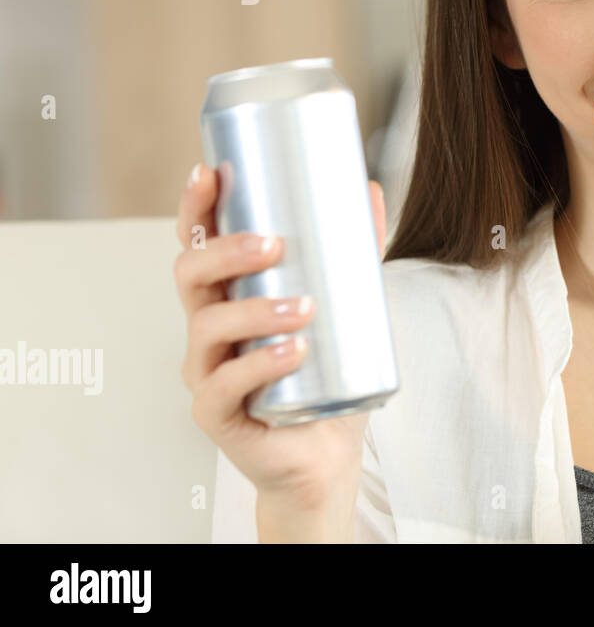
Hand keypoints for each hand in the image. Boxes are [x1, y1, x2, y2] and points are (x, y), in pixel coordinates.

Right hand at [175, 163, 387, 524]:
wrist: (326, 452)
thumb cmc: (325, 375)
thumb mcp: (346, 304)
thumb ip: (354, 249)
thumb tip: (369, 188)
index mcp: (229, 296)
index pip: (200, 243)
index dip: (196, 208)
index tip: (211, 174)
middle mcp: (208, 329)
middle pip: (191, 276)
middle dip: (226, 252)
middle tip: (274, 244)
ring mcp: (207, 371)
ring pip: (208, 328)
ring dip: (255, 311)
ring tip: (305, 308)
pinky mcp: (216, 414)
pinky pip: (223, 385)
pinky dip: (258, 365)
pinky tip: (292, 352)